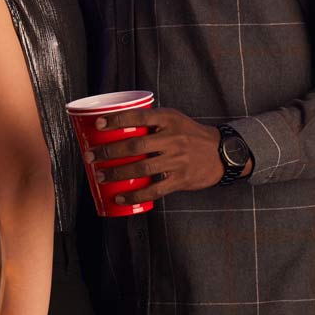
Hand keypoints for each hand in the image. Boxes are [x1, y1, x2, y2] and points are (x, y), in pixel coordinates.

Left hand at [85, 108, 222, 203]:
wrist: (223, 153)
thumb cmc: (190, 134)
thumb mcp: (174, 119)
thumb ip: (150, 121)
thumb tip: (114, 124)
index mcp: (169, 119)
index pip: (139, 116)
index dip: (117, 119)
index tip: (98, 124)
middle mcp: (173, 138)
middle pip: (135, 145)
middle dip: (109, 152)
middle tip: (90, 156)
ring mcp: (178, 160)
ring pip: (142, 168)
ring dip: (117, 173)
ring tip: (100, 175)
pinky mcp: (181, 179)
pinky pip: (155, 190)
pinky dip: (135, 195)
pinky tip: (119, 197)